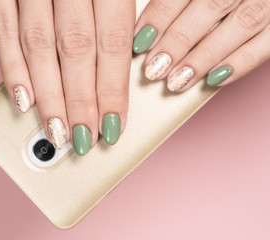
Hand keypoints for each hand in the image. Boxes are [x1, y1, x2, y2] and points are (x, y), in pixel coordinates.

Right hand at [0, 0, 134, 154]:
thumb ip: (118, 21)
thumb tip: (124, 73)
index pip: (113, 42)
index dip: (112, 89)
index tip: (112, 124)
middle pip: (76, 50)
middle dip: (80, 102)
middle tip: (83, 138)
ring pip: (38, 47)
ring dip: (49, 96)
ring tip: (57, 130)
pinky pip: (2, 29)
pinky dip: (12, 68)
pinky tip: (24, 100)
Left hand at [133, 0, 269, 90]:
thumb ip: (182, 2)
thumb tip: (149, 31)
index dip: (160, 15)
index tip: (140, 41)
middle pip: (212, 5)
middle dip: (179, 40)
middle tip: (155, 68)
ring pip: (241, 23)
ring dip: (205, 56)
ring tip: (177, 81)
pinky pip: (268, 42)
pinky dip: (242, 62)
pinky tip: (215, 79)